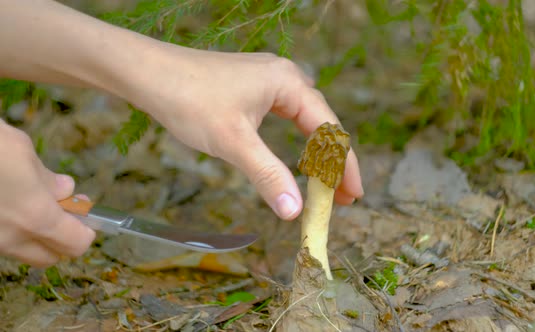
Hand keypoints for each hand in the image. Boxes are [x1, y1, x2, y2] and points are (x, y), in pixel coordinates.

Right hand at [0, 121, 94, 266]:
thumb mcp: (23, 152)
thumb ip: (48, 179)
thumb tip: (66, 190)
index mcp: (35, 216)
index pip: (76, 244)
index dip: (86, 231)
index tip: (85, 215)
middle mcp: (11, 237)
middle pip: (51, 257)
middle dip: (63, 239)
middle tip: (61, 211)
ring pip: (23, 252)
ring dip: (35, 237)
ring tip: (29, 204)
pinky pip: (2, 242)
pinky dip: (11, 231)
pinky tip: (7, 204)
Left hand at [123, 46, 363, 219]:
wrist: (147, 74)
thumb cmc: (189, 99)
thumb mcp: (234, 142)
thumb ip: (268, 175)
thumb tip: (295, 212)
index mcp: (289, 83)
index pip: (329, 129)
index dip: (344, 166)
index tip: (353, 196)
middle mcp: (285, 78)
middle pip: (322, 124)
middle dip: (333, 163)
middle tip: (343, 199)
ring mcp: (267, 82)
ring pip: (303, 122)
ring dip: (316, 154)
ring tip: (326, 184)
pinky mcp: (251, 89)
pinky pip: (285, 118)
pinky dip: (296, 143)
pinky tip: (297, 157)